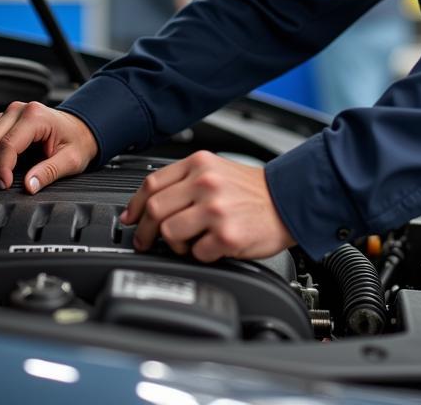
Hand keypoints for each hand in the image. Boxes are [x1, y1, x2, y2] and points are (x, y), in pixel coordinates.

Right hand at [0, 101, 97, 193]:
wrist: (79, 129)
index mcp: (37, 116)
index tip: (4, 185)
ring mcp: (7, 112)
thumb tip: (29, 186)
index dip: (1, 168)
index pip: (7, 144)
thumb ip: (49, 172)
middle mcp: (19, 110)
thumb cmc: (76, 142)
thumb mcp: (71, 160)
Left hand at [122, 150, 294, 262]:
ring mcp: (215, 209)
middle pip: (155, 210)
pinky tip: (213, 246)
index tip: (131, 219)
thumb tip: (146, 206)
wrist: (289, 200)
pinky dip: (200, 255)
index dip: (135, 206)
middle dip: (145, 231)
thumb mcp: (217, 170)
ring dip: (175, 244)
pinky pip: (196, 253)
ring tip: (190, 242)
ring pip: (170, 233)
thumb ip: (184, 182)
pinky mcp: (226, 235)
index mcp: (200, 164)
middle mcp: (206, 183)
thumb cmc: (253, 191)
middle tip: (146, 241)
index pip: (152, 184)